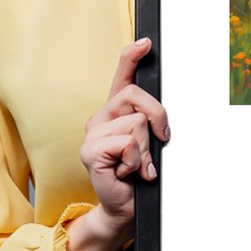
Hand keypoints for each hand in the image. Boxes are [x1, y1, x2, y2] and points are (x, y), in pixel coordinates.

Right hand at [65, 38, 169, 250]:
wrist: (126, 207)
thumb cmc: (139, 174)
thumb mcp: (150, 142)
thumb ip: (151, 123)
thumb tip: (161, 115)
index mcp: (116, 111)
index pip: (122, 76)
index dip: (132, 56)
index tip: (146, 42)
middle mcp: (101, 117)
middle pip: (137, 96)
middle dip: (158, 118)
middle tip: (159, 142)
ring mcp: (92, 133)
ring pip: (137, 123)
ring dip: (146, 149)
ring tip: (137, 165)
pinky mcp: (90, 151)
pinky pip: (127, 143)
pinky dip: (136, 161)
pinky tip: (127, 172)